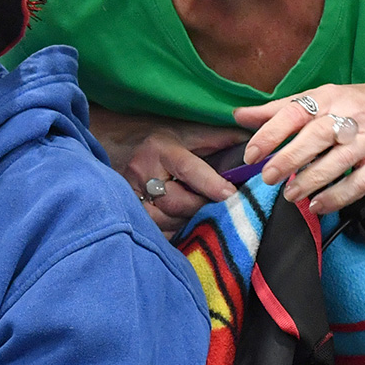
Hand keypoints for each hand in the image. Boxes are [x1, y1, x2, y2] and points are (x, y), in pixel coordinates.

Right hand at [123, 125, 248, 235]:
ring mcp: (130, 193)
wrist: (116, 144)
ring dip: (186, 221)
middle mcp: (143, 170)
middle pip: (176, 201)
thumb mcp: (186, 132)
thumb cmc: (158, 139)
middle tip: (216, 207)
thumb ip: (217, 139)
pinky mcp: (127, 209)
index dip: (211, 184)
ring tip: (198, 214)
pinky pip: (153, 230)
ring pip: (164, 219)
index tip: (230, 194)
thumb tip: (248, 141)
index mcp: (161, 148)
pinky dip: (171, 231)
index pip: (189, 169)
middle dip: (199, 207)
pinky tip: (181, 225)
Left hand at [234, 84, 364, 214]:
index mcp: (330, 97)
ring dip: (310, 181)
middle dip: (288, 159)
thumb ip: (280, 109)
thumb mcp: (323, 98)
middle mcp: (350, 117)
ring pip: (336, 163)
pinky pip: (359, 184)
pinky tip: (317, 205)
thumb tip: (239, 115)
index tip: (252, 154)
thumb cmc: (359, 106)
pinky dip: (337, 197)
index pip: (295, 112)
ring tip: (289, 194)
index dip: (271, 133)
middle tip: (267, 177)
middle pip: (315, 138)